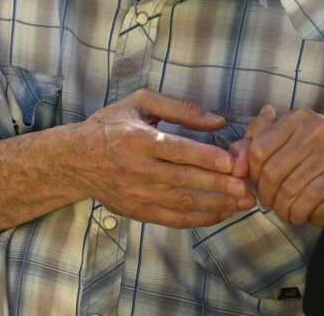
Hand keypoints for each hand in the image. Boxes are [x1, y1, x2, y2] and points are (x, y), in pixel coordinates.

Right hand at [70, 89, 256, 228]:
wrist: (75, 160)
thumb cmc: (110, 125)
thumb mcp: (140, 103)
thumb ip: (180, 109)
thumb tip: (217, 121)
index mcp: (137, 140)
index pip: (177, 151)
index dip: (206, 157)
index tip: (232, 162)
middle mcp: (137, 170)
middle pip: (185, 180)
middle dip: (220, 185)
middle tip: (249, 187)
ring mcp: (137, 194)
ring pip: (183, 203)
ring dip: (217, 205)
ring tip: (243, 202)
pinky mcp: (138, 211)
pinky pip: (173, 219)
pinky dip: (199, 219)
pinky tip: (221, 213)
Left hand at [228, 104, 323, 225]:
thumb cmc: (314, 153)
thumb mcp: (284, 141)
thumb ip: (254, 144)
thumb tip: (235, 158)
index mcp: (297, 118)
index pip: (258, 149)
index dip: (251, 174)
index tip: (254, 186)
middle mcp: (316, 128)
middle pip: (272, 171)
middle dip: (265, 195)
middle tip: (268, 205)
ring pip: (290, 187)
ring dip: (282, 207)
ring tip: (283, 212)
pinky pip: (312, 196)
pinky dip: (299, 211)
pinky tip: (297, 216)